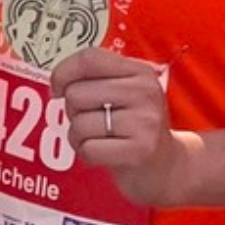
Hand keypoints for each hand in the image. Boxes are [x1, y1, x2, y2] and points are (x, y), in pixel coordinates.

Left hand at [51, 49, 184, 200]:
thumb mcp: (125, 94)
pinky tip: (104, 154)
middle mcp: (145, 92)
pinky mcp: (140, 151)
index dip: (63, 72)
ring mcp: (145, 122)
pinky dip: (87, 155)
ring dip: (79, 137)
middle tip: (93, 121)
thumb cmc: (134, 127)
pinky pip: (88, 149)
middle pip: (77, 93)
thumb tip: (57, 82)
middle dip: (73, 112)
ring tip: (99, 139)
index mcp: (140, 71)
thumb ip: (96, 79)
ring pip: (80, 124)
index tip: (57, 89)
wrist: (167, 166)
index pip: (90, 58)